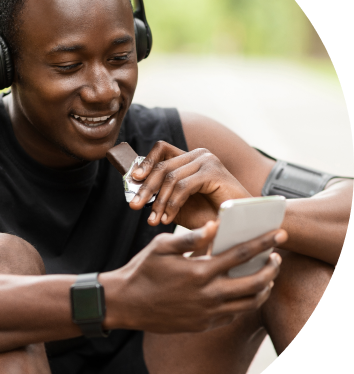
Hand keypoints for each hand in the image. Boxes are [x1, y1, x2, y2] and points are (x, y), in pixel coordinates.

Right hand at [110, 221, 285, 333]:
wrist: (126, 303)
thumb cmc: (143, 270)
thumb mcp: (162, 246)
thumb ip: (191, 237)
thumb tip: (215, 226)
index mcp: (200, 272)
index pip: (242, 254)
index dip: (264, 243)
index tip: (279, 233)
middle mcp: (209, 296)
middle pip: (255, 283)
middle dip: (272, 269)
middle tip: (277, 258)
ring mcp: (207, 314)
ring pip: (249, 303)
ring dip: (263, 288)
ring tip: (265, 277)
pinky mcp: (202, 325)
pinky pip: (232, 315)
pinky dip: (243, 302)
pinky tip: (241, 292)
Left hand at [129, 141, 250, 229]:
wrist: (239, 224)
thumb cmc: (210, 214)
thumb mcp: (179, 203)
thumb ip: (162, 194)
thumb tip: (137, 192)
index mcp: (190, 158)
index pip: (161, 149)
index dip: (145, 162)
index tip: (133, 178)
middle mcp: (198, 155)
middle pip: (162, 166)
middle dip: (146, 188)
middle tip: (134, 206)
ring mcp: (207, 161)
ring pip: (170, 178)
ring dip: (159, 201)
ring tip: (153, 220)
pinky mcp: (213, 172)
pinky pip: (183, 186)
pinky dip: (172, 204)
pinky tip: (168, 219)